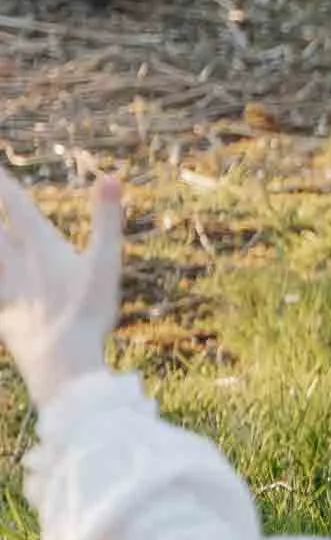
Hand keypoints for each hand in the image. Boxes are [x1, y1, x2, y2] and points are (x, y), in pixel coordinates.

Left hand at [0, 170, 124, 408]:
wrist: (63, 363)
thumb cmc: (89, 312)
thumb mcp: (106, 262)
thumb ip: (106, 219)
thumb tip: (110, 176)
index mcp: (41, 246)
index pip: (15, 205)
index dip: (2, 183)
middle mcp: (17, 264)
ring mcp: (8, 290)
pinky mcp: (5, 315)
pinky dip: (0, 290)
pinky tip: (3, 297)